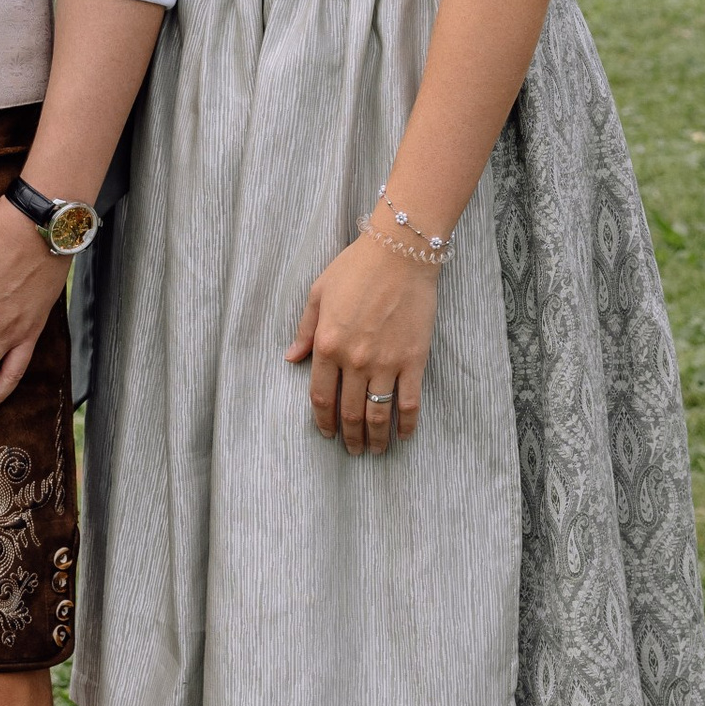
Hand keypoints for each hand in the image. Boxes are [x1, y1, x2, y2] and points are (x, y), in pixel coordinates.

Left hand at [288, 234, 438, 450]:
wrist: (400, 254)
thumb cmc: (356, 268)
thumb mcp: (318, 294)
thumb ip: (305, 330)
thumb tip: (291, 358)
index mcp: (327, 344)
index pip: (321, 395)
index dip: (322, 420)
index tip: (326, 433)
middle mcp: (354, 359)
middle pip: (349, 412)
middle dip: (349, 437)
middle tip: (352, 450)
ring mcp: (385, 363)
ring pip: (378, 414)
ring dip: (376, 438)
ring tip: (375, 451)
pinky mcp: (414, 360)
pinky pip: (409, 402)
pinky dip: (406, 424)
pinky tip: (403, 436)